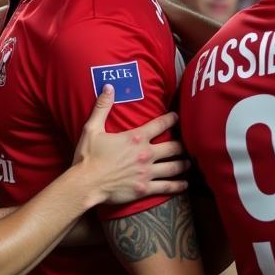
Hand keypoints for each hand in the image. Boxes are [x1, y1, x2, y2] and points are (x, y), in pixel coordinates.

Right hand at [72, 85, 187, 204]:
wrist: (86, 183)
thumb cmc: (87, 156)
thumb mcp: (92, 128)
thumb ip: (102, 106)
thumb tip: (109, 87)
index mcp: (135, 138)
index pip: (160, 124)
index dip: (171, 119)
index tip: (177, 116)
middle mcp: (146, 154)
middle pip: (173, 147)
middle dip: (182, 144)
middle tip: (188, 143)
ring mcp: (147, 172)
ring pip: (174, 167)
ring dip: (183, 164)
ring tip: (188, 162)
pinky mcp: (145, 188)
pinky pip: (167, 187)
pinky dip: (178, 185)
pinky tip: (184, 184)